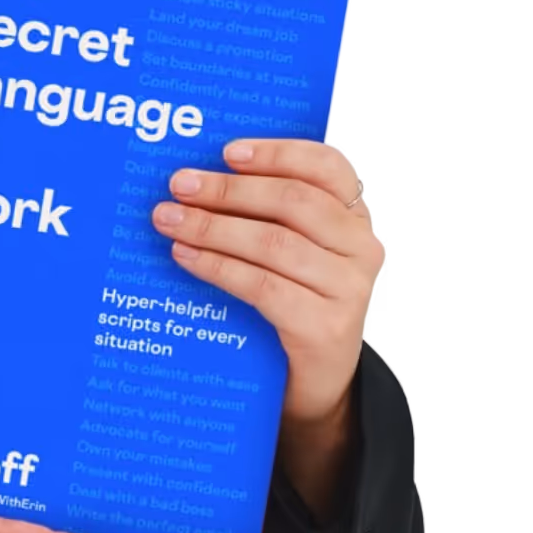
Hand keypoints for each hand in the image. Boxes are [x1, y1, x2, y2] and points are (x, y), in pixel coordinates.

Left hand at [150, 138, 386, 425]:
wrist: (314, 382)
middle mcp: (362, 247)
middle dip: (229, 190)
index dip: (279, 153)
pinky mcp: (326, 327)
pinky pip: (262, 286)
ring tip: (169, 220)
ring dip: (214, 228)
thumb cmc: (292, 302)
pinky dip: (218, 267)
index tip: (227, 151)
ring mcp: (349, 289)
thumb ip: (264, 214)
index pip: (328, 167)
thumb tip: (197, 180)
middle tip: (179, 185)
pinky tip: (185, 257)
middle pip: (294, 202)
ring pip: (275, 243)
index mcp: (356, 216)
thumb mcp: (290, 251)